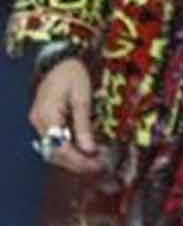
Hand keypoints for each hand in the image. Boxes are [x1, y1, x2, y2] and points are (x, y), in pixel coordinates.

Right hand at [29, 58, 102, 175]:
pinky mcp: (44, 121)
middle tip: (100, 166)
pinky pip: (55, 140)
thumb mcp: (82, 98)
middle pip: (55, 152)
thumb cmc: (72, 74)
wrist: (59, 59)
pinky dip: (70, 148)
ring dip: (74, 157)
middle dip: (77, 162)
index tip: (97, 164)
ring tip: (96, 160)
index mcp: (47, 116)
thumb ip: (83, 125)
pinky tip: (86, 149)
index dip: (79, 159)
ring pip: (53, 149)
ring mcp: (39, 122)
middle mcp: (39, 122)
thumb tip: (89, 150)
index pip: (60, 148)